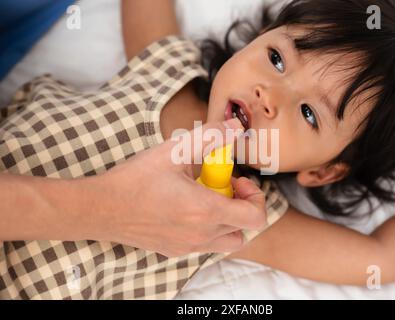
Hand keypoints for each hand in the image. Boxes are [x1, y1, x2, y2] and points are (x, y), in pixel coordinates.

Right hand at [93, 118, 266, 256]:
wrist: (102, 208)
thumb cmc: (136, 179)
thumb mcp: (174, 150)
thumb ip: (210, 137)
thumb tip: (235, 128)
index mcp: (206, 211)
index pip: (255, 217)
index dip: (254, 196)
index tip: (237, 180)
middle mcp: (201, 235)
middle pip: (244, 228)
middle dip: (240, 205)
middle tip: (221, 187)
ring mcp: (188, 246)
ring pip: (227, 240)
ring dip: (227, 220)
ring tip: (207, 199)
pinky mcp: (175, 251)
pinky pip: (205, 245)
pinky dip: (208, 228)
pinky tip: (187, 208)